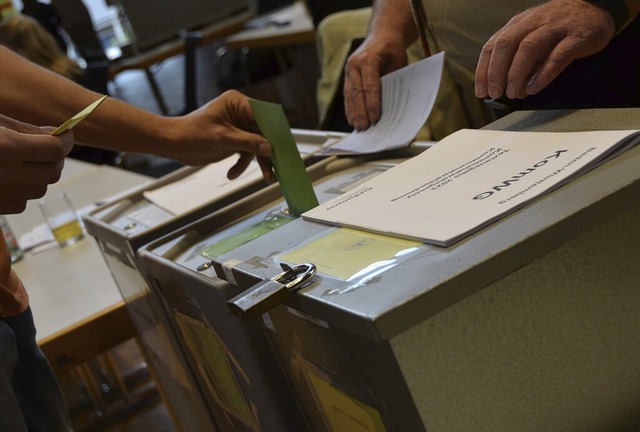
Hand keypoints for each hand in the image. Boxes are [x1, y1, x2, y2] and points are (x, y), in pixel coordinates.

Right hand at [0, 115, 73, 213]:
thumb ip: (24, 130)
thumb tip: (56, 134)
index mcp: (3, 147)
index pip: (54, 150)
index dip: (65, 141)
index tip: (65, 136)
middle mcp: (1, 175)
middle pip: (52, 174)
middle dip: (55, 160)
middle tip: (47, 147)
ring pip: (39, 190)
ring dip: (40, 176)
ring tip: (24, 160)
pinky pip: (19, 204)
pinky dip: (22, 191)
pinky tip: (9, 176)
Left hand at [164, 90, 274, 182]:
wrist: (173, 144)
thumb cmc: (190, 133)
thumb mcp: (222, 138)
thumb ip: (248, 142)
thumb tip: (268, 147)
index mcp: (237, 102)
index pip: (263, 115)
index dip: (274, 131)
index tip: (283, 145)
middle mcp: (239, 113)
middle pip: (262, 132)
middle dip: (267, 151)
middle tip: (277, 165)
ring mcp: (238, 127)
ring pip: (256, 145)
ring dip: (258, 162)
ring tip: (265, 176)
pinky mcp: (234, 140)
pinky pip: (246, 153)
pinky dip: (242, 164)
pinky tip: (233, 172)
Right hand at [344, 35, 407, 130]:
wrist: (382, 35)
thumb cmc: (392, 49)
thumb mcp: (399, 62)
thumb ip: (393, 81)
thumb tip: (390, 106)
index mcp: (368, 59)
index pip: (370, 86)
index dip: (372, 104)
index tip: (376, 118)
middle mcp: (354, 64)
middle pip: (357, 93)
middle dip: (361, 112)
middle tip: (365, 127)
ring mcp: (349, 70)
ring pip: (349, 95)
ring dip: (354, 113)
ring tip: (358, 127)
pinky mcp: (347, 76)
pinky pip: (347, 94)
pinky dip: (350, 108)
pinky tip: (352, 119)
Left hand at [475, 0, 614, 99]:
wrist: (597, 9)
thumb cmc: (560, 28)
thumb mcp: (533, 36)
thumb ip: (517, 58)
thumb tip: (502, 86)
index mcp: (519, 23)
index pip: (493, 45)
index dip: (483, 69)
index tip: (481, 91)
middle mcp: (534, 22)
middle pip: (507, 44)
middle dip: (496, 72)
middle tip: (495, 93)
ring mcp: (556, 27)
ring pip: (529, 48)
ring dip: (517, 73)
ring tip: (513, 93)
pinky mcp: (577, 37)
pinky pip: (557, 56)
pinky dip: (543, 74)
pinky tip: (534, 87)